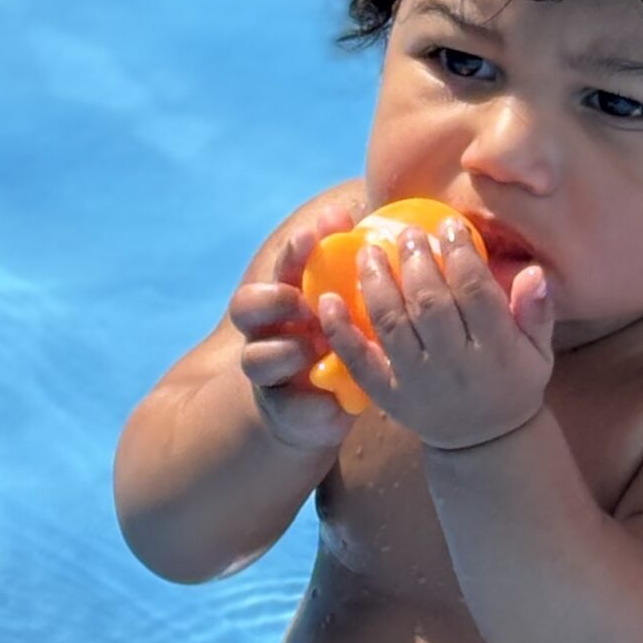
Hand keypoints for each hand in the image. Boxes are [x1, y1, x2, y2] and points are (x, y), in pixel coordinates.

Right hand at [228, 192, 364, 453]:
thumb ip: (357, 279)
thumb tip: (396, 231)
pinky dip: (310, 405)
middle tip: (305, 302)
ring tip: (313, 351)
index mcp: (286, 299)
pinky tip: (332, 404)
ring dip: (285, 352)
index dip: (298, 247)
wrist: (320, 410)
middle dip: (274, 300)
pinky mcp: (282, 412)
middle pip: (246, 306)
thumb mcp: (350, 311)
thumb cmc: (340, 348)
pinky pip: (288, 408)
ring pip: (255, 359)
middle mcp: (266, 332)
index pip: (283, 266)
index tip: (321, 230)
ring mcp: (268, 374)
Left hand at [314, 214, 555, 451]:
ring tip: (369, 251)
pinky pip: (358, 361)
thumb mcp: (538, 352)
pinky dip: (339, 330)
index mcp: (496, 350)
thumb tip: (534, 272)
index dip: (460, 254)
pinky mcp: (388, 395)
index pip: (475, 292)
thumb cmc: (512, 383)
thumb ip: (537, 311)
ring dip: (376, 282)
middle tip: (408, 234)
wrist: (484, 442)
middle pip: (429, 303)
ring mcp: (417, 381)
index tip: (448, 225)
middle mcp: (455, 365)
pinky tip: (327, 299)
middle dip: (416, 261)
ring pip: (391, 323)